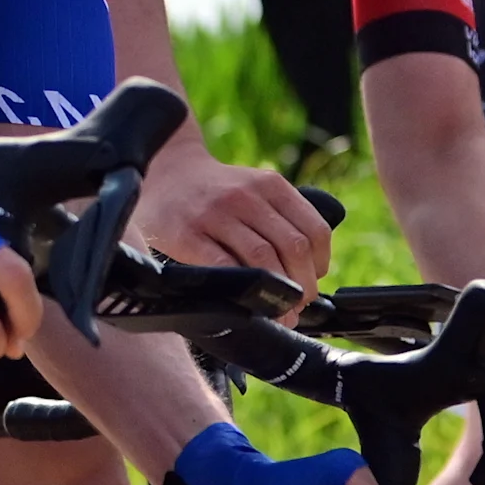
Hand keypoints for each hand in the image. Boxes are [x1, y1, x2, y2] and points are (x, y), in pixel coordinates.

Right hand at [131, 148, 331, 288]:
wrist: (164, 174)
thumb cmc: (214, 193)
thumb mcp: (253, 188)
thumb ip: (280, 217)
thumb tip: (309, 270)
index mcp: (270, 185)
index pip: (314, 229)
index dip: (320, 264)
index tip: (312, 280)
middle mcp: (246, 196)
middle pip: (293, 247)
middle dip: (302, 285)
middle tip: (298, 303)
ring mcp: (216, 214)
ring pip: (263, 258)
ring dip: (278, 293)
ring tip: (279, 310)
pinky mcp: (188, 234)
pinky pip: (224, 266)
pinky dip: (244, 288)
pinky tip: (249, 301)